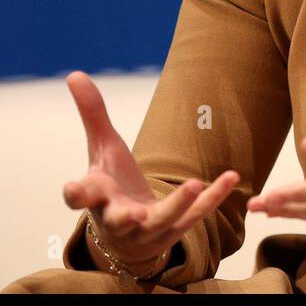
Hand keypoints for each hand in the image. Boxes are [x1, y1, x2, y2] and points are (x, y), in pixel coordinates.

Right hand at [61, 70, 240, 271]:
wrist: (128, 233)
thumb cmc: (111, 186)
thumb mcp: (102, 149)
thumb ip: (93, 114)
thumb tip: (74, 72)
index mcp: (96, 198)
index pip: (80, 199)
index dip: (75, 195)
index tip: (73, 190)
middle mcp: (118, 218)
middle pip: (118, 220)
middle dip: (126, 217)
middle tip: (137, 213)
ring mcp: (148, 228)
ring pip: (162, 220)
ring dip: (177, 204)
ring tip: (193, 185)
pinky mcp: (175, 229)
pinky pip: (196, 215)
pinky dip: (214, 197)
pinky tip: (231, 176)